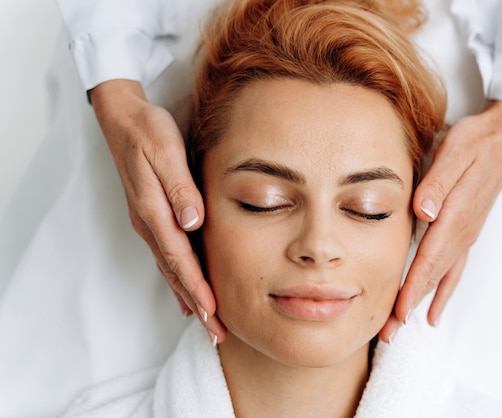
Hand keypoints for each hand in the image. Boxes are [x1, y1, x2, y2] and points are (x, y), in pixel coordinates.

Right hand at [90, 79, 225, 342]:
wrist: (123, 118)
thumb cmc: (148, 131)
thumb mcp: (165, 152)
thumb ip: (180, 188)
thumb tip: (192, 221)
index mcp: (154, 211)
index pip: (179, 258)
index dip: (196, 287)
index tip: (212, 312)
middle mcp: (149, 223)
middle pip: (175, 272)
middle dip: (196, 303)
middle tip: (215, 332)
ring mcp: (149, 222)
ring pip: (171, 267)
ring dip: (188, 295)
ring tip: (205, 321)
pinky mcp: (153, 216)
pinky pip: (167, 255)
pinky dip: (178, 277)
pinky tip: (186, 291)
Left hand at [379, 100, 501, 341]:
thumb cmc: (476, 140)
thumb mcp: (456, 150)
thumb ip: (439, 182)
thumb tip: (425, 212)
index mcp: (456, 212)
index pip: (430, 257)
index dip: (414, 286)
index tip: (399, 311)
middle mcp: (462, 230)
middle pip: (434, 275)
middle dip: (411, 304)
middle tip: (389, 332)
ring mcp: (466, 233)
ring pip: (443, 275)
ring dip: (423, 302)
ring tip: (403, 326)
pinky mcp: (467, 230)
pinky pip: (454, 268)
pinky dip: (443, 290)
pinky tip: (434, 309)